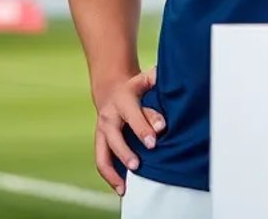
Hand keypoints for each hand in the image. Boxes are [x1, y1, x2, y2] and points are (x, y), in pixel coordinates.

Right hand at [92, 68, 163, 194]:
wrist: (111, 91)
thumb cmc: (135, 89)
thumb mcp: (144, 80)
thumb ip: (155, 80)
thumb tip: (166, 78)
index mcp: (122, 101)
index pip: (133, 115)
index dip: (143, 127)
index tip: (155, 139)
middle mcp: (109, 118)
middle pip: (114, 137)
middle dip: (125, 152)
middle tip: (137, 165)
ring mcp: (102, 132)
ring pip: (103, 154)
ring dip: (113, 171)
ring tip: (124, 186)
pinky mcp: (100, 144)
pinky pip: (102, 162)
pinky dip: (110, 177)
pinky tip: (121, 188)